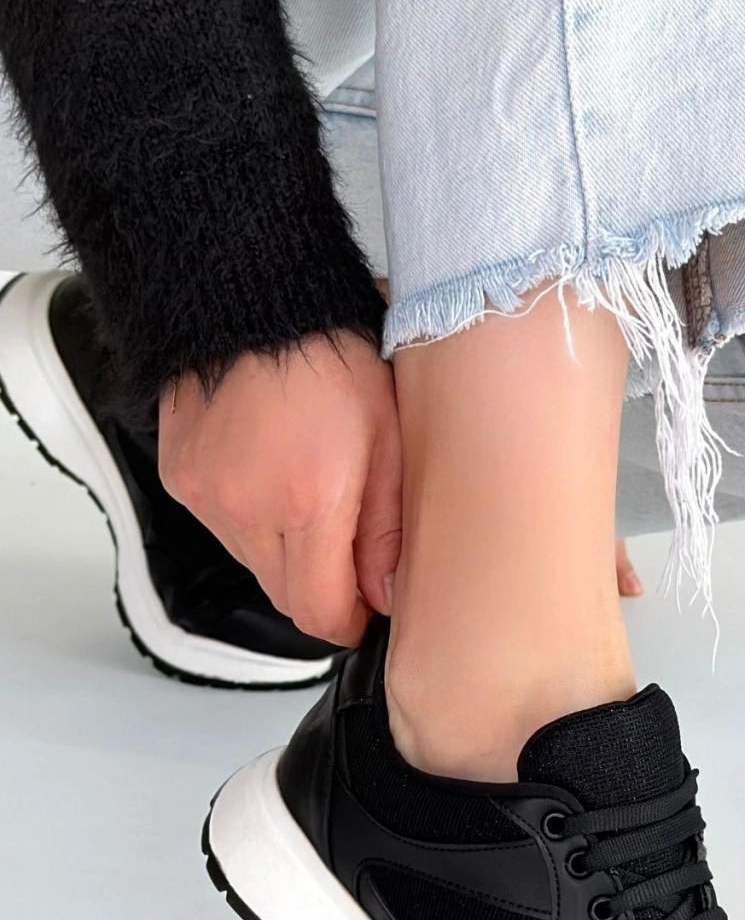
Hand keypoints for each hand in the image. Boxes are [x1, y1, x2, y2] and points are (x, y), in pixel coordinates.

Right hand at [159, 334, 400, 645]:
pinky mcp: (180, 478)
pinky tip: (271, 470)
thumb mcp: (389, 440)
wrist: (257, 297)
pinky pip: (222, 525)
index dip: (348, 622)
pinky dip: (250, 516)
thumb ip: (388, 530)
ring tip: (309, 489)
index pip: (318, 612)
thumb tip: (385, 597)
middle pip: (285, 596)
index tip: (367, 609)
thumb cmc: (332, 356)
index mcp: (308, 503)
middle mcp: (246, 508)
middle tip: (349, 545)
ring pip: (253, 563)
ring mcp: (205, 495)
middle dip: (321, 586)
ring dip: (285, 550)